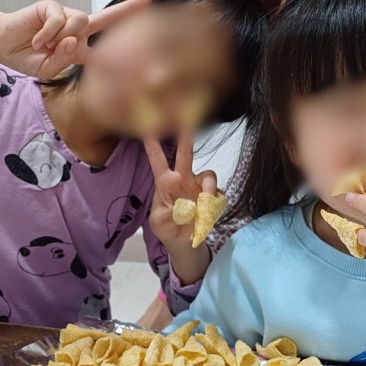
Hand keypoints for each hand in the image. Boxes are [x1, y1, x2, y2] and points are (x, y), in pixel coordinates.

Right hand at [0, 0, 150, 78]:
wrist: (3, 46)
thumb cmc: (28, 57)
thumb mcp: (48, 68)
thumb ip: (64, 59)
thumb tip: (73, 40)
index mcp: (81, 42)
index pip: (109, 30)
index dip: (129, 14)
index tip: (149, 0)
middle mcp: (78, 26)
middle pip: (104, 19)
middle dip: (127, 10)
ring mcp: (65, 15)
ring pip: (81, 22)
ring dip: (61, 38)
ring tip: (43, 45)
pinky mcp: (51, 7)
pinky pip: (58, 20)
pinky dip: (46, 34)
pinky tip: (36, 40)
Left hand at [144, 128, 216, 248]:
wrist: (183, 242)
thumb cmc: (167, 227)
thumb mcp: (159, 223)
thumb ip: (167, 215)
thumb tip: (185, 207)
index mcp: (165, 182)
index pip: (157, 159)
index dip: (153, 144)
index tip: (148, 128)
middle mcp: (183, 179)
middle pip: (186, 154)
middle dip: (187, 138)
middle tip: (188, 123)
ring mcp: (199, 187)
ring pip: (208, 175)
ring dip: (208, 187)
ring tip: (204, 204)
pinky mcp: (212, 197)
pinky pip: (218, 195)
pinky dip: (214, 205)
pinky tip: (207, 216)